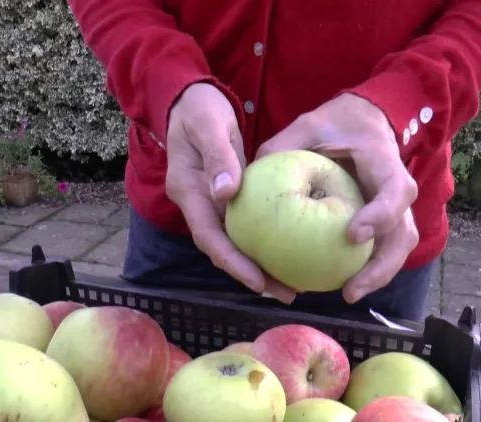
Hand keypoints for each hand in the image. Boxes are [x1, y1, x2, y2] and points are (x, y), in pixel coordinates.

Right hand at [164, 83, 296, 303]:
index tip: (258, 281)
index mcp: (188, 190)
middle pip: (223, 248)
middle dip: (251, 274)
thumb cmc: (199, 108)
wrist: (190, 99)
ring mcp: (210, 202)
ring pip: (234, 241)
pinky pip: (245, 226)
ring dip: (259, 264)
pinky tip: (288, 250)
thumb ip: (218, 156)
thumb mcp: (209, 124)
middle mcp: (198, 203)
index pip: (208, 236)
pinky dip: (263, 242)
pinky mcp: (225, 197)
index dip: (232, 261)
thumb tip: (227, 193)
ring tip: (292, 284)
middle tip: (286, 293)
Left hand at [255, 93, 419, 303]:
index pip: (395, 191)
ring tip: (346, 294)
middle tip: (350, 290)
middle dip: (381, 266)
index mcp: (384, 161)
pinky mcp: (384, 222)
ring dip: (375, 276)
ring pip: (396, 248)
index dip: (381, 215)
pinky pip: (380, 250)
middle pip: (403, 234)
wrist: (363, 121)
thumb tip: (243, 180)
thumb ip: (282, 147)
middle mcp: (396, 189)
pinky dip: (363, 269)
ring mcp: (394, 208)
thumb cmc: (335, 123)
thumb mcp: (308, 126)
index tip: (352, 235)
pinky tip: (335, 284)